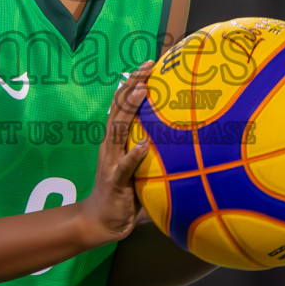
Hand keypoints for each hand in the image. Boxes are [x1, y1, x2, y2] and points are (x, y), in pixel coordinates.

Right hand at [80, 60, 155, 245]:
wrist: (100, 222)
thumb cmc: (123, 193)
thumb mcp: (139, 167)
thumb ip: (153, 152)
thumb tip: (185, 140)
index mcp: (115, 139)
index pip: (122, 104)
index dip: (133, 82)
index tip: (149, 64)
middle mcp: (110, 145)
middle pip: (119, 108)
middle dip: (132, 84)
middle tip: (146, 66)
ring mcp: (111, 162)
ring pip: (118, 129)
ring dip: (130, 109)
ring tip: (142, 90)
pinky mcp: (115, 181)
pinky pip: (125, 167)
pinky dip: (134, 155)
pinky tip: (144, 145)